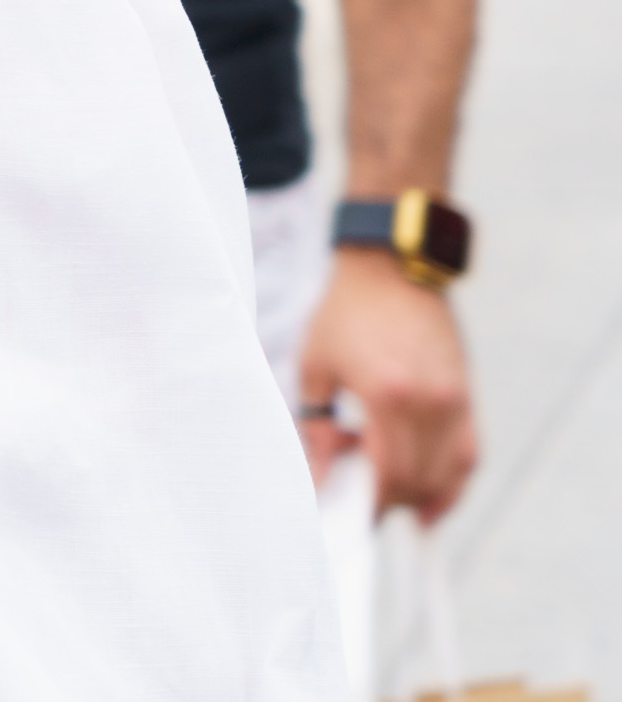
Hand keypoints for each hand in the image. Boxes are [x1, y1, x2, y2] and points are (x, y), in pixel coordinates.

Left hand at [301, 246, 476, 515]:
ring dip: (420, 495)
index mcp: (389, 395)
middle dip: (389, 502)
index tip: (349, 516)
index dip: (370, 505)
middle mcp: (431, 403)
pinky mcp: (466, 395)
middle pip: (419, 480)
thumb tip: (319, 480)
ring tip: (387, 495)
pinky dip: (452, 480)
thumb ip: (317, 429)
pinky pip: (468, 453)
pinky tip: (428, 496)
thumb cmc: (344, 313)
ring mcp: (455, 400)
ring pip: (450, 474)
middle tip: (359, 500)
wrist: (390, 268)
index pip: (389, 475)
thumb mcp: (316, 368)